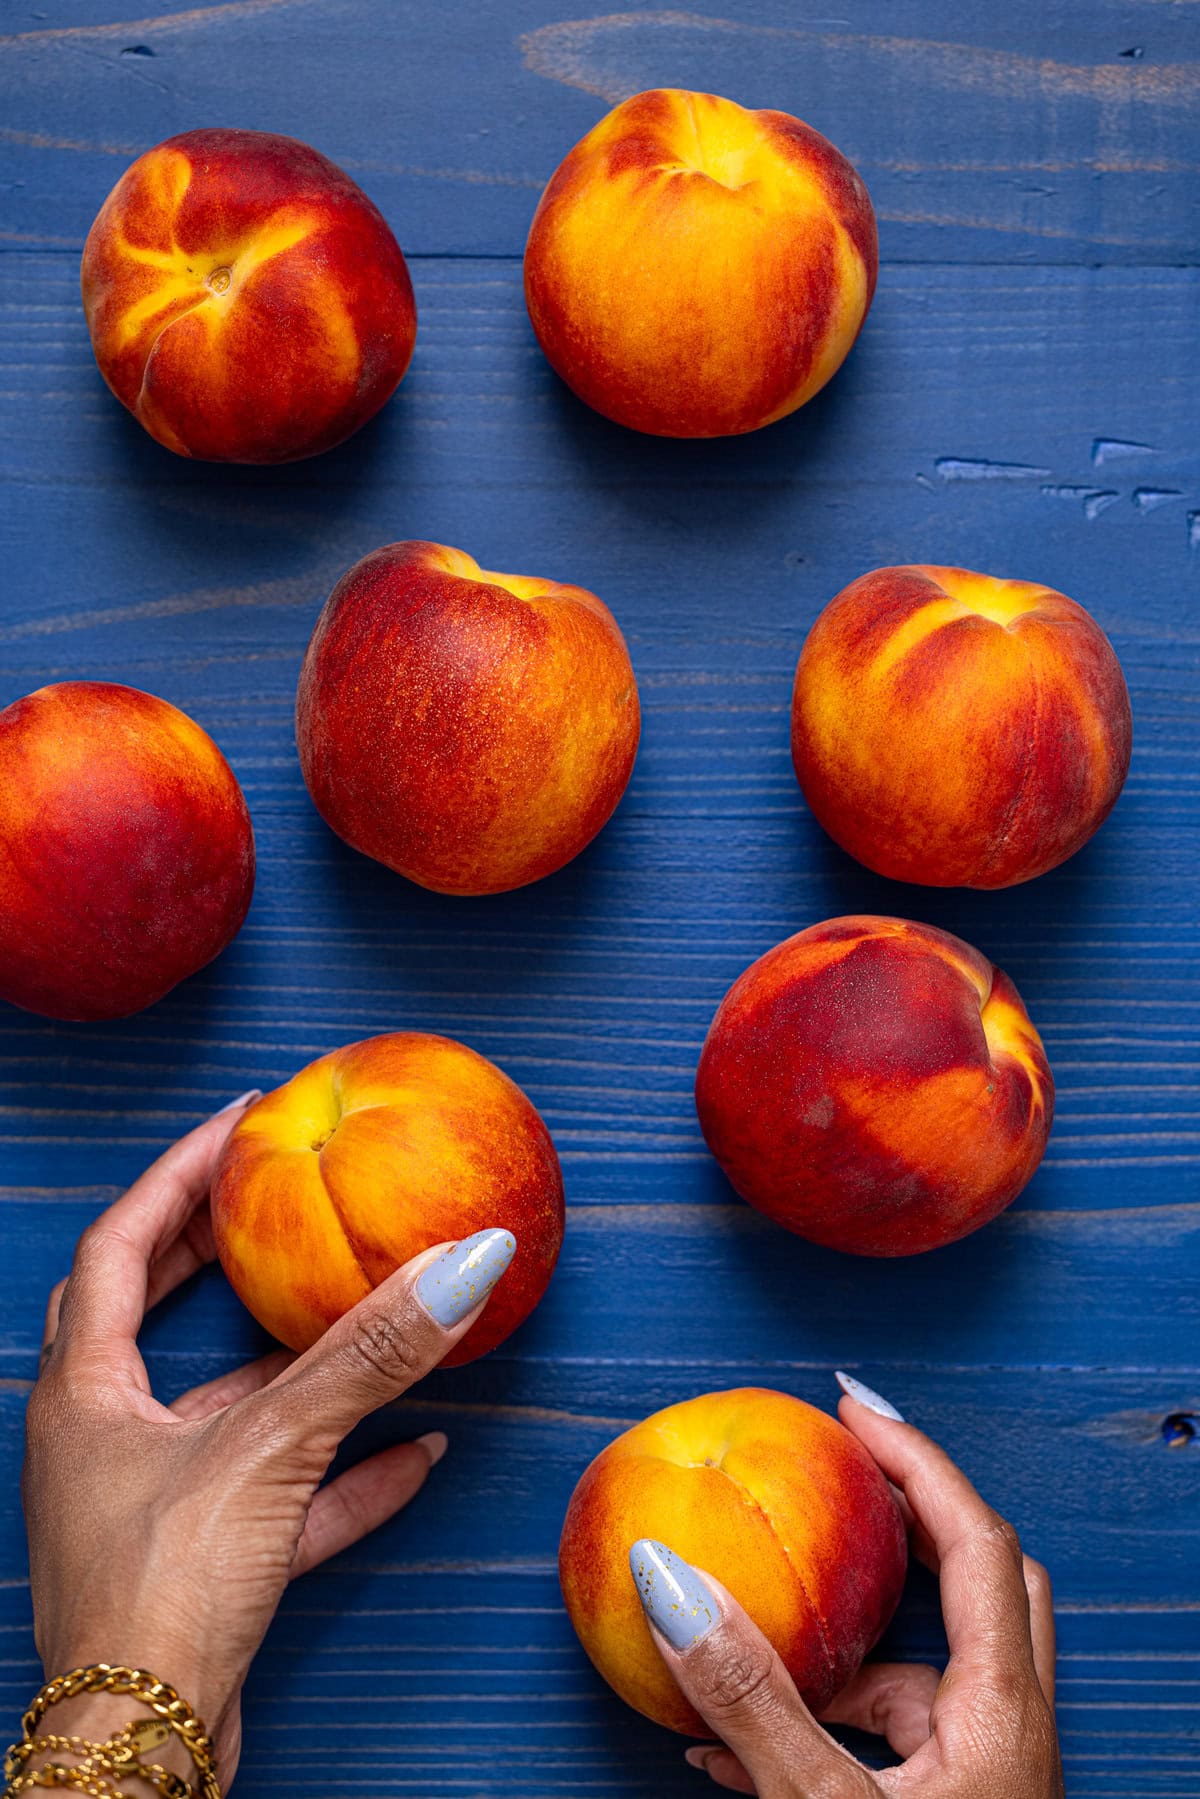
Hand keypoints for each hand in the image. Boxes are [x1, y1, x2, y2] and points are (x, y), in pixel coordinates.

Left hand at [21, 1097, 515, 1786]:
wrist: (139, 1755)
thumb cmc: (158, 1597)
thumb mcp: (270, 1449)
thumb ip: (369, 1356)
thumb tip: (463, 1263)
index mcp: (84, 1392)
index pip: (119, 1244)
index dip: (177, 1173)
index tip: (239, 1122)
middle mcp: (102, 1439)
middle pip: (147, 1313)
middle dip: (211, 1250)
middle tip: (273, 1199)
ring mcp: (146, 1505)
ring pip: (218, 1409)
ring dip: (292, 1366)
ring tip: (361, 1318)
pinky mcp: (195, 1567)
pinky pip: (274, 1496)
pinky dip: (340, 1469)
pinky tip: (416, 1453)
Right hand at [635, 1386, 1062, 1797]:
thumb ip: (752, 1700)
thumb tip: (672, 1581)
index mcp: (1004, 1714)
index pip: (976, 1542)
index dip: (916, 1461)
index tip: (850, 1406)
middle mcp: (1010, 1735)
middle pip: (981, 1583)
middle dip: (907, 1518)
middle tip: (840, 1476)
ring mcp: (986, 1781)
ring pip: (926, 1672)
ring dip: (840, 1645)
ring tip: (748, 1626)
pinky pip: (891, 1746)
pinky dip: (818, 1722)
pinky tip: (725, 1748)